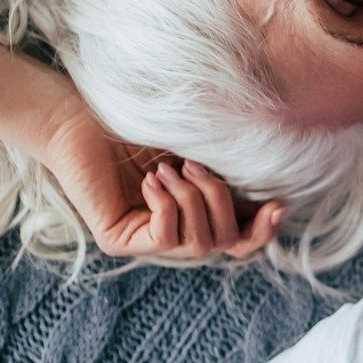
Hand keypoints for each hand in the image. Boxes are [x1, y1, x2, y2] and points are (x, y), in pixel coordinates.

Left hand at [36, 93, 284, 261]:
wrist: (83, 118)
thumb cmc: (141, 127)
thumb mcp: (200, 153)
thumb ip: (231, 176)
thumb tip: (277, 197)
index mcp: (196, 214)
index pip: (240, 241)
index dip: (263, 231)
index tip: (279, 205)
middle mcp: (173, 234)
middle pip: (225, 243)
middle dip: (221, 202)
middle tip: (198, 167)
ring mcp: (145, 241)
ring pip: (198, 244)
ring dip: (192, 200)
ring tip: (170, 168)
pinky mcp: (119, 241)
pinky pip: (165, 237)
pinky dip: (166, 205)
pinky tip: (151, 181)